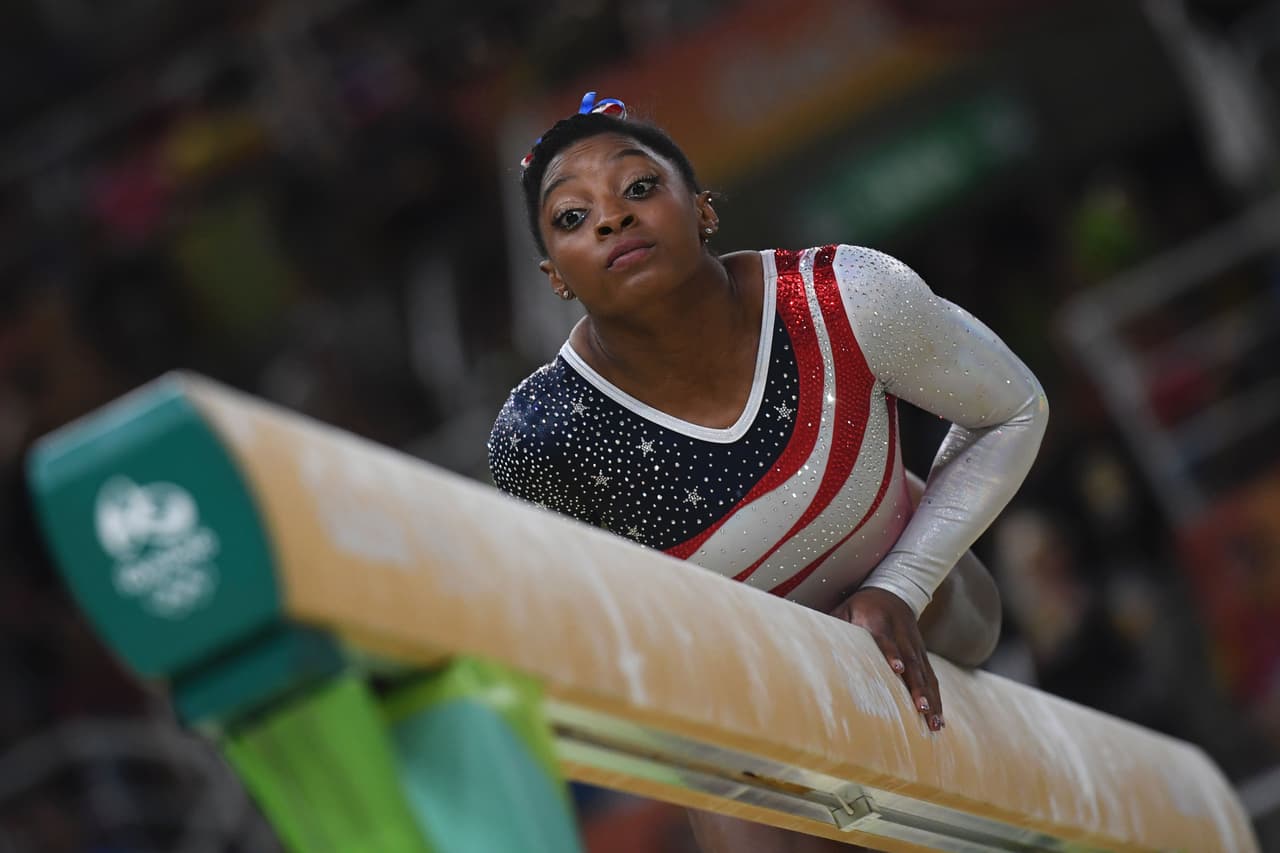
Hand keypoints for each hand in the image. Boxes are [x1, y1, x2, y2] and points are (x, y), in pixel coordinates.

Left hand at [832, 587, 943, 731]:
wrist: (892, 591)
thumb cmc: (861, 605)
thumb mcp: (845, 609)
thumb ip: (835, 624)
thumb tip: (814, 642)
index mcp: (880, 623)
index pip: (887, 639)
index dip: (892, 653)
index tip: (897, 669)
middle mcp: (903, 635)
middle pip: (912, 662)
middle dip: (918, 687)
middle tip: (922, 709)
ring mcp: (915, 646)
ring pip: (926, 674)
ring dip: (932, 698)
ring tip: (934, 723)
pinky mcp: (922, 654)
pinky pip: (931, 676)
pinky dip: (936, 696)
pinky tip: (938, 717)